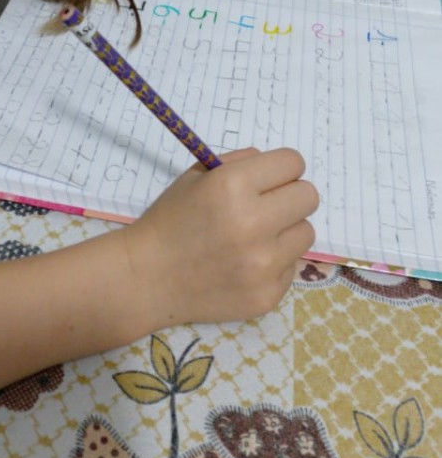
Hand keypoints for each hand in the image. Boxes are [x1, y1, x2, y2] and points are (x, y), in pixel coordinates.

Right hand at [125, 148, 318, 327]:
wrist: (148, 277)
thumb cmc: (171, 219)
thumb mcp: (197, 176)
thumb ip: (241, 163)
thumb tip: (279, 167)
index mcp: (232, 185)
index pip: (293, 163)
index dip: (281, 168)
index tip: (269, 179)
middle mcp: (253, 223)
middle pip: (309, 196)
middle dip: (289, 196)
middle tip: (266, 206)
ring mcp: (263, 264)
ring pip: (305, 232)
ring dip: (285, 231)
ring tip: (254, 238)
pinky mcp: (268, 294)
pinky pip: (291, 267)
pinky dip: (274, 263)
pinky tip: (244, 265)